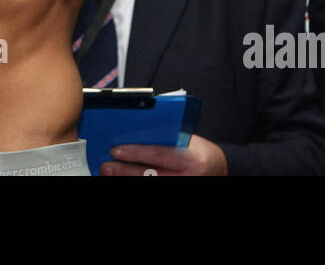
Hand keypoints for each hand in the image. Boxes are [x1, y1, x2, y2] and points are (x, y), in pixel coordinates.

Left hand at [99, 133, 228, 175]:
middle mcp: (188, 177)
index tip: (116, 150)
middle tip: (106, 165)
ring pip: (149, 183)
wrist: (218, 170)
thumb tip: (134, 131)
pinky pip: (153, 188)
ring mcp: (182, 186)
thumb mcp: (188, 140)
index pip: (160, 155)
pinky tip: (123, 179)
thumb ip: (166, 137)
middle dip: (124, 170)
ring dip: (126, 179)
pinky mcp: (176, 192)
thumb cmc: (199, 152)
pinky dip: (135, 183)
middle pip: (150, 175)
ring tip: (109, 173)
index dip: (136, 153)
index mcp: (192, 159)